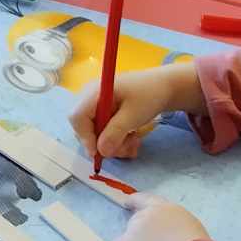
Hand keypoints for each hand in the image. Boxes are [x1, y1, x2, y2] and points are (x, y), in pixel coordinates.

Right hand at [69, 62, 204, 161]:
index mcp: (95, 91)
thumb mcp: (133, 115)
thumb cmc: (149, 95)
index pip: (77, 117)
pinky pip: (102, 131)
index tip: (99, 153)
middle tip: (125, 149)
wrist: (163, 87)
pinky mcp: (103, 112)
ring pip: (95, 133)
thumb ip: (115, 133)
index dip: (85, 137)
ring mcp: (96, 105)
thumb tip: (101, 151)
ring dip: (114, 143)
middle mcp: (90, 97)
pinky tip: (131, 138)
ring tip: (133, 142)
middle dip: (104, 143)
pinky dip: (116, 139)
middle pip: (84, 127)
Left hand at [111, 192, 212, 240]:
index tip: (128, 203)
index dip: (136, 202)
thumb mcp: (192, 231)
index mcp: (168, 209)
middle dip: (141, 234)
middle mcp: (149, 214)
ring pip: (129, 237)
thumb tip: (171, 238)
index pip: (146, 200)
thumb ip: (177, 229)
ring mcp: (135, 228)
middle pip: (137, 221)